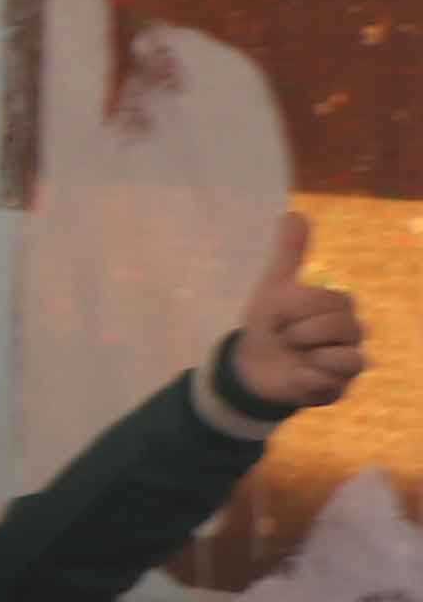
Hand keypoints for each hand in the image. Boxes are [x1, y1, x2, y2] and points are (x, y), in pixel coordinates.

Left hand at [235, 210, 370, 413]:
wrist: (250, 365)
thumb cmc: (270, 324)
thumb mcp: (274, 288)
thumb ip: (288, 254)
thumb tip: (294, 213)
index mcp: (339, 308)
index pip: (331, 300)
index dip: (297, 308)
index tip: (279, 315)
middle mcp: (351, 334)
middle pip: (345, 326)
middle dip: (303, 331)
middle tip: (286, 337)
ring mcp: (348, 362)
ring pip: (351, 357)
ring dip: (311, 354)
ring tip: (295, 357)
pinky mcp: (339, 388)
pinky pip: (338, 383)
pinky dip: (310, 378)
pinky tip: (296, 374)